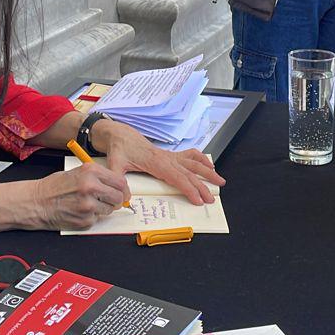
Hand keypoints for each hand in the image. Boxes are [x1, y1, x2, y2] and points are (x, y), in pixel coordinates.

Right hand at [32, 163, 130, 230]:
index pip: (120, 182)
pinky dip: (91, 217)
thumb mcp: (77, 172)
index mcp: (90, 171)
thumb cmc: (55, 186)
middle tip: (109, 200)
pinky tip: (79, 211)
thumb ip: (98, 178)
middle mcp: (91, 187)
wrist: (37, 202)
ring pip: (110, 210)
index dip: (123, 189)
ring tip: (88, 204)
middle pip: (119, 197)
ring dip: (103, 209)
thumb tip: (118, 187)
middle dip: (116, 200)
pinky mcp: (85, 220)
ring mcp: (88, 205)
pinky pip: (97, 219)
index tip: (123, 192)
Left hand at [92, 119, 224, 205]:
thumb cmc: (119, 149)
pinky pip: (190, 155)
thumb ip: (119, 181)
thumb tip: (125, 198)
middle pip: (189, 173)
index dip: (189, 188)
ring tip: (220, 181)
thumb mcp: (114, 164)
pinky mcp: (170, 154)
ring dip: (208, 172)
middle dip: (202, 186)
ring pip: (193, 163)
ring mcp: (170, 156)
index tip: (198, 199)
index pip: (177, 177)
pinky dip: (201, 159)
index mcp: (156, 162)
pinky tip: (209, 165)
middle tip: (212, 198)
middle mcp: (166, 158)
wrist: (120, 135)